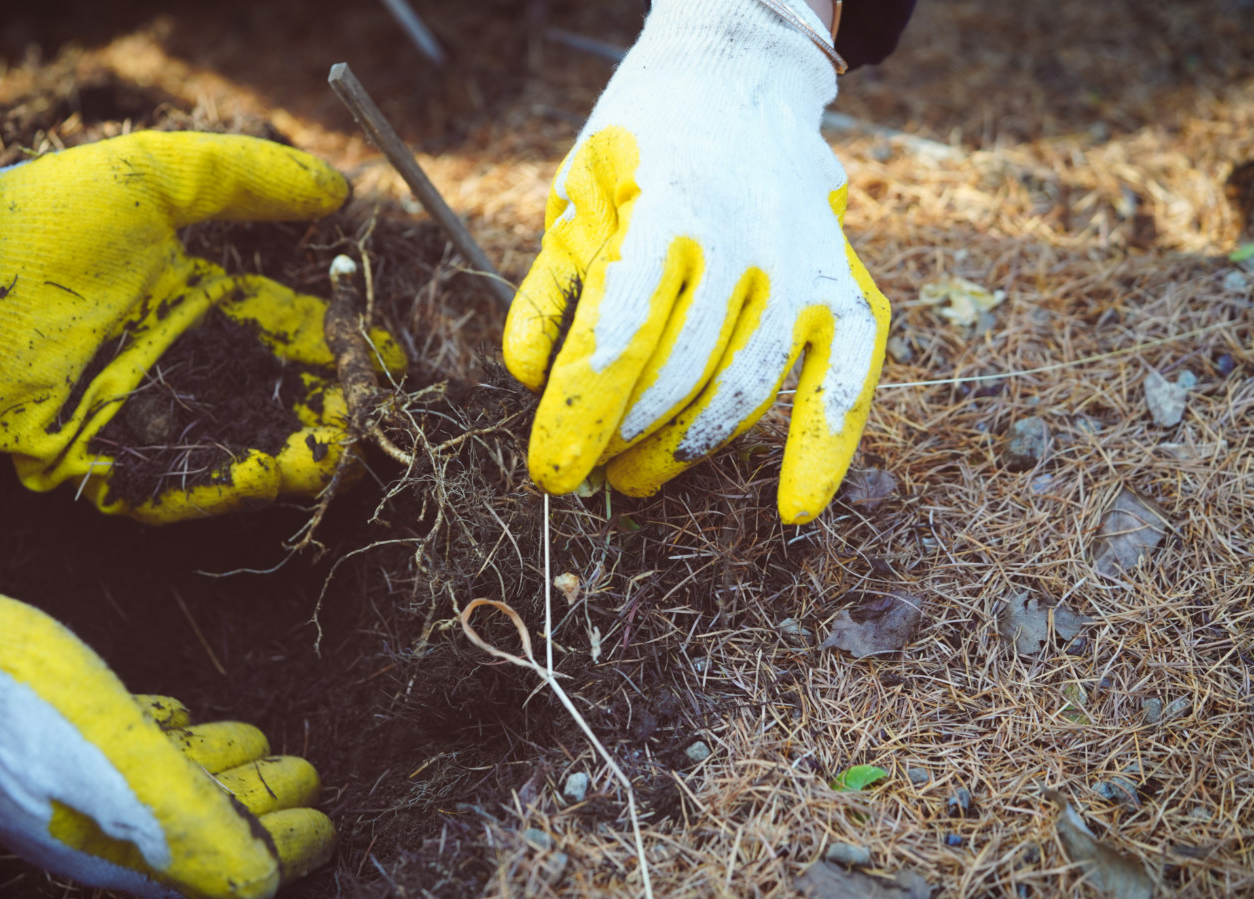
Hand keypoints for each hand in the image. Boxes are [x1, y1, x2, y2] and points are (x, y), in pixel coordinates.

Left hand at [0, 131, 403, 523]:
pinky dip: (232, 487)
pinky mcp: (106, 468)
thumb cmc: (51, 217)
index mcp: (196, 302)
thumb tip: (340, 188)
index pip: (288, 334)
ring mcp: (145, 419)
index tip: (389, 356)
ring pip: (243, 449)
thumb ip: (250, 178)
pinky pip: (182, 489)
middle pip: (277, 401)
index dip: (342, 346)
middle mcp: (178, 365)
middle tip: (378, 415)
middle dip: (334, 411)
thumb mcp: (162, 176)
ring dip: (300, 454)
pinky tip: (281, 473)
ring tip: (346, 450)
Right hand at [0, 571, 331, 897]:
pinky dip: (167, 737)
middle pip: (204, 822)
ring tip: (259, 739)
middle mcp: (102, 827)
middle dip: (260, 802)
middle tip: (307, 774)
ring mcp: (74, 782)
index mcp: (128, 851)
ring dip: (219, 766)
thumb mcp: (137, 782)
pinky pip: (126, 744)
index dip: (282, 847)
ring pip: (167, 782)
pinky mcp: (52, 734)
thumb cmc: (35, 723)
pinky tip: (180, 715)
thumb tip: (266, 880)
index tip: (326, 825)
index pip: (226, 865)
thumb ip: (203, 832)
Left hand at [502, 0, 888, 522]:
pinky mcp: (845, 281)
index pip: (619, 338)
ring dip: (684, 452)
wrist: (737, 71)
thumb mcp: (573, 194)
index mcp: (665, 208)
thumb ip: (550, 287)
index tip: (549, 469)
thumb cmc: (640, 143)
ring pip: (744, 391)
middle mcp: (745, 238)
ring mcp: (803, 263)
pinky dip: (825, 446)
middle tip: (585, 470)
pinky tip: (793, 505)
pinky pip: (848, 375)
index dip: (579, 417)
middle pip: (676, 377)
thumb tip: (529, 380)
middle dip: (620, 438)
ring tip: (636, 478)